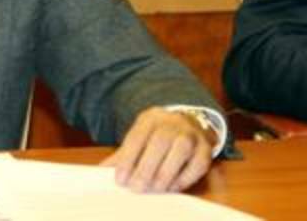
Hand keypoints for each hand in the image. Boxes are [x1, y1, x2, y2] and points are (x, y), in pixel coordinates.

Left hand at [100, 107, 216, 192]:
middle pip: (161, 141)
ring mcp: (192, 133)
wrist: (187, 123)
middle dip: (147, 167)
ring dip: (166, 172)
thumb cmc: (156, 137)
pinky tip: (173, 186)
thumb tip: (100, 173)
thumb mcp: (138, 139)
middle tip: (136, 188)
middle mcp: (173, 122)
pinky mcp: (206, 148)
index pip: (138, 136)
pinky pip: (198, 162)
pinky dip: (186, 177)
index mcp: (151, 118)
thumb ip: (122, 156)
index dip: (128, 158)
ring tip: (154, 189)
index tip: (120, 180)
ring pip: (182, 149)